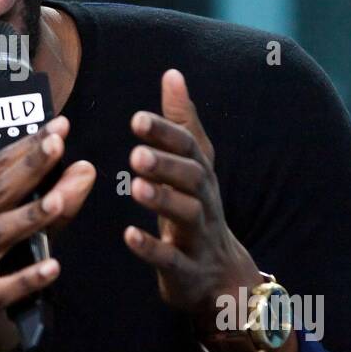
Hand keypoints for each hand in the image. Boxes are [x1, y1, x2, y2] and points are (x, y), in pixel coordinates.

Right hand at [0, 116, 95, 351]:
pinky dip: (30, 277)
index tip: (58, 125)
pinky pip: (6, 288)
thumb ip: (54, 201)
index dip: (27, 145)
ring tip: (57, 201)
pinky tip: (54, 266)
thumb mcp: (23, 231)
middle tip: (57, 145)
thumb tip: (85, 168)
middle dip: (28, 167)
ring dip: (28, 217)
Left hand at [123, 69, 261, 334]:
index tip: (137, 119)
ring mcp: (199, 238)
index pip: (189, 149)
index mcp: (201, 176)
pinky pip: (172, 260)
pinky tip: (129, 234)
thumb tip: (172, 74)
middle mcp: (205, 203)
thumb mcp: (193, 166)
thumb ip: (181, 123)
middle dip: (166, 165)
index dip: (166, 133)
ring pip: (188, 216)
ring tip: (136, 187)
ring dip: (163, 201)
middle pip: (193, 179)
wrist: (222, 278)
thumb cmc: (198, 211)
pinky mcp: (188, 271)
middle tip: (135, 154)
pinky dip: (152, 248)